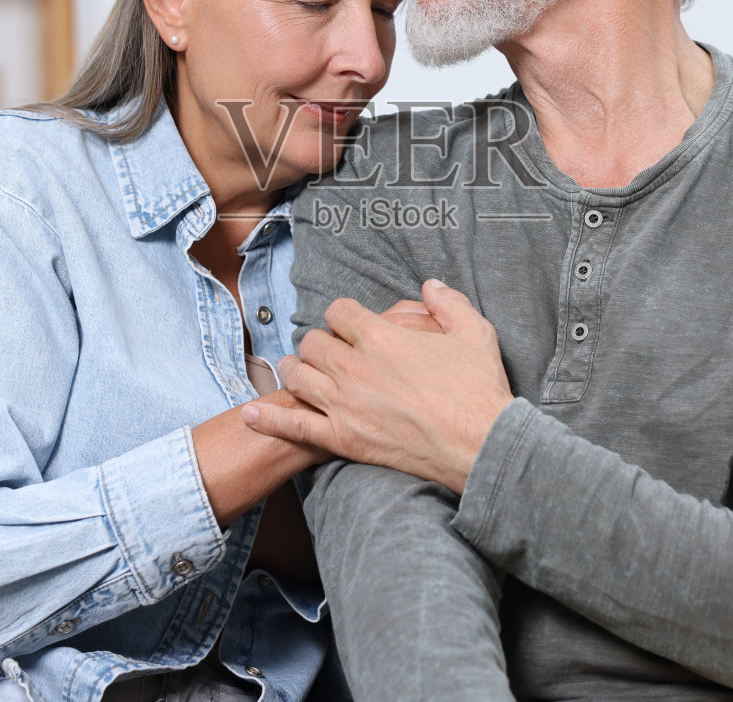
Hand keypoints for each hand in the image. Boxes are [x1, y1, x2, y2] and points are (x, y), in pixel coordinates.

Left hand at [241, 280, 513, 493]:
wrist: (481, 447)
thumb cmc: (480, 390)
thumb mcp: (474, 331)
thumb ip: (448, 302)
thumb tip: (430, 285)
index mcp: (381, 336)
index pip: (339, 311)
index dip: (343, 315)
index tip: (350, 324)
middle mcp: (355, 367)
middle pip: (313, 342)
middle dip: (320, 343)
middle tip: (329, 351)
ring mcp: (344, 405)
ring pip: (297, 377)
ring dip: (295, 370)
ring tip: (299, 371)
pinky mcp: (343, 439)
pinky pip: (294, 426)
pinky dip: (269, 419)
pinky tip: (251, 413)